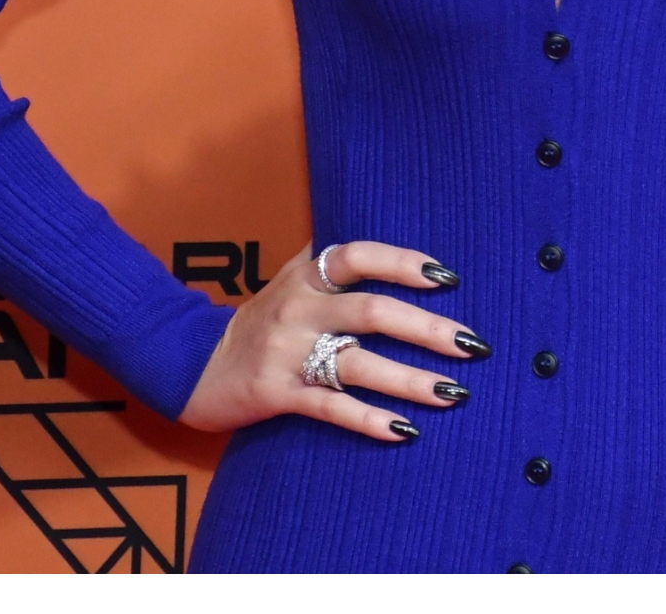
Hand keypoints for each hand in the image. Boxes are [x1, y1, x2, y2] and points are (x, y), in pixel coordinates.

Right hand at [176, 241, 482, 442]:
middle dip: (427, 329)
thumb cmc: (262, 319)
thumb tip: (398, 234)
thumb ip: (334, 257)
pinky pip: (330, 407)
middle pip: (372, 313)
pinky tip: (404, 430)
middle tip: (473, 345)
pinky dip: (369, 419)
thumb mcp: (291, 278)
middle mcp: (299, 309)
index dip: (403, 263)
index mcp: (307, 276)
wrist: (192, 364)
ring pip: (358, 365)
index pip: (359, 257)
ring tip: (456, 392)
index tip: (448, 277)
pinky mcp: (276, 394)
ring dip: (411, 380)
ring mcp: (287, 353)